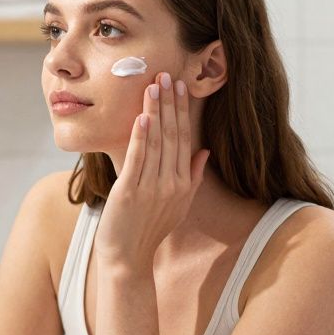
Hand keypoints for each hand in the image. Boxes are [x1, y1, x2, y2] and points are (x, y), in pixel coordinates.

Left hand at [94, 71, 209, 270]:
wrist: (128, 259)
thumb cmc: (148, 230)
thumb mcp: (178, 205)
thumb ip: (193, 176)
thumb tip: (205, 151)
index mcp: (183, 184)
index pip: (184, 139)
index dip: (182, 111)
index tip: (180, 87)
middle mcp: (171, 184)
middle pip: (173, 136)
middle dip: (170, 104)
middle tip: (168, 75)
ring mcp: (151, 188)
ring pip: (156, 142)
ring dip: (155, 112)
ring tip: (154, 86)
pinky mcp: (129, 192)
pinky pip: (138, 160)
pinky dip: (140, 137)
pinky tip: (141, 117)